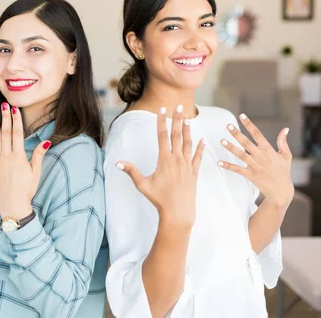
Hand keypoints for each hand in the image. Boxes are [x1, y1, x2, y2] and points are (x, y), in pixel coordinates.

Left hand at [0, 102, 50, 219]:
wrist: (13, 206)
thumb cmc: (26, 190)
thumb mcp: (36, 172)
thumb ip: (38, 155)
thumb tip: (46, 140)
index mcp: (18, 157)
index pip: (17, 134)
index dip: (16, 121)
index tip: (15, 109)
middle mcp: (6, 158)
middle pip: (6, 134)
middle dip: (5, 118)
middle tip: (4, 105)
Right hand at [116, 105, 204, 228]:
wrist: (178, 213)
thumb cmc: (159, 199)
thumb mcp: (143, 185)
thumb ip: (131, 171)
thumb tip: (117, 163)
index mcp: (164, 160)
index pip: (162, 136)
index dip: (161, 122)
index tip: (162, 110)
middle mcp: (177, 160)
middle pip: (177, 135)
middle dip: (177, 120)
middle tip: (179, 106)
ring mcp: (187, 165)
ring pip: (188, 144)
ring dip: (188, 130)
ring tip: (188, 119)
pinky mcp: (194, 173)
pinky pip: (198, 157)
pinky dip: (200, 148)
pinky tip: (203, 140)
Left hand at [218, 113, 293, 206]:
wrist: (281, 192)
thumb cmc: (284, 172)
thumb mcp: (286, 156)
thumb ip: (283, 142)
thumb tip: (285, 129)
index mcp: (269, 151)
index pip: (258, 134)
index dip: (249, 125)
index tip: (242, 116)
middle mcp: (261, 157)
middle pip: (247, 143)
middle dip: (237, 134)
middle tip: (228, 125)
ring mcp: (255, 167)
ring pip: (241, 155)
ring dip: (231, 148)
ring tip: (221, 141)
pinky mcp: (251, 176)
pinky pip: (238, 170)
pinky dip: (228, 166)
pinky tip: (219, 162)